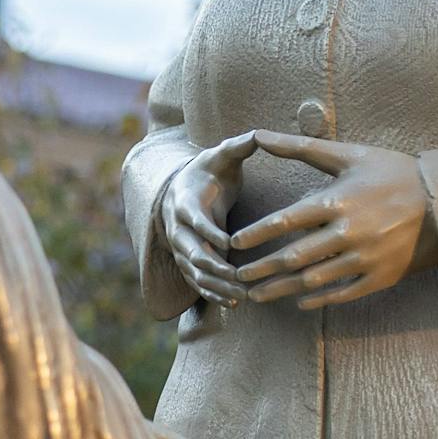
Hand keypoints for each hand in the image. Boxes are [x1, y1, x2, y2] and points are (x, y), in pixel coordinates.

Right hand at [161, 132, 259, 305]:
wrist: (185, 189)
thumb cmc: (209, 171)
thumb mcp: (221, 156)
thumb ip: (238, 147)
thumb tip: (259, 134)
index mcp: (184, 201)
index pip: (193, 220)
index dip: (209, 232)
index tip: (230, 243)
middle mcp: (178, 228)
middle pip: (192, 252)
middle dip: (215, 267)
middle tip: (239, 279)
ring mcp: (181, 248)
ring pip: (194, 272)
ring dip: (216, 286)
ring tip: (241, 297)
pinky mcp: (188, 261)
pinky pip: (197, 282)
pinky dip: (212, 294)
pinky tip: (233, 304)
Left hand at [231, 132, 437, 309]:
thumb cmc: (392, 173)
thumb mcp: (348, 155)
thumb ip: (301, 148)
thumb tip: (259, 135)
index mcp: (337, 202)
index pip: (285, 222)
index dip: (256, 235)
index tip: (234, 244)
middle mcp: (348, 233)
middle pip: (293, 257)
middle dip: (261, 269)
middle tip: (236, 276)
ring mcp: (364, 259)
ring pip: (313, 281)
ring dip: (281, 290)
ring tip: (257, 296)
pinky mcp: (379, 277)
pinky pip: (341, 294)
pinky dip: (317, 300)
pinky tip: (299, 302)